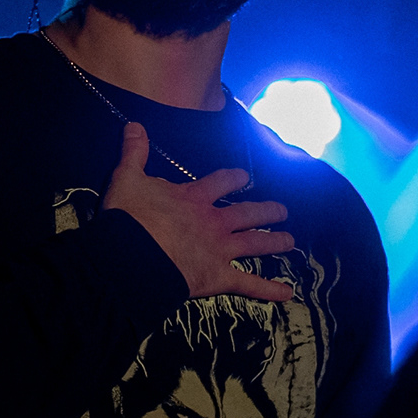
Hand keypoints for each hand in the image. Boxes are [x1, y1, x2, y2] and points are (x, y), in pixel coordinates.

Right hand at [104, 123, 294, 301]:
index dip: (234, 178)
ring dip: (275, 242)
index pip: (221, 182)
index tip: (245, 176)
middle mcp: (214, 222)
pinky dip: (268, 290)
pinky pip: (248, 284)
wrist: (132, 255)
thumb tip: (133, 124)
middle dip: (267, 211)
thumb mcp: (127, 178)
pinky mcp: (219, 277)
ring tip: (291, 241)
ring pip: (255, 244)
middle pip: (248, 213)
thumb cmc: (129, 217)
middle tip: (282, 211)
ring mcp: (220, 250)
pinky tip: (287, 293)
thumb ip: (134, 152)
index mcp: (195, 198)